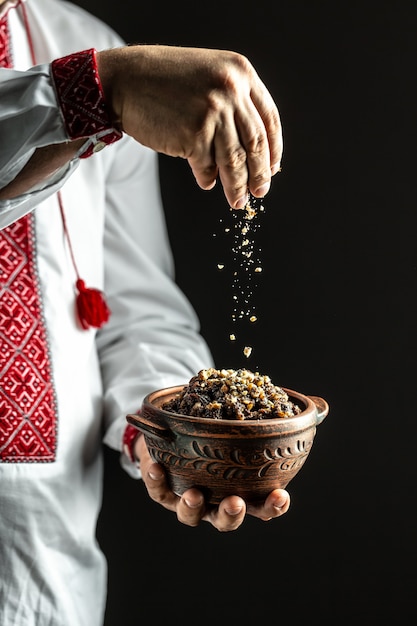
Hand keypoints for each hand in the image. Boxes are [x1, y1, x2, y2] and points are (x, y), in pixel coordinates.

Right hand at [97, 45, 282, 209]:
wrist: (124, 79)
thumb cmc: (164, 81)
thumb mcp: (208, 77)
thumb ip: (233, 103)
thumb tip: (253, 150)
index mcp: (241, 72)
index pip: (269, 119)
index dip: (274, 149)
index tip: (273, 169)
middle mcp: (231, 90)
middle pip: (256, 143)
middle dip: (260, 173)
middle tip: (260, 192)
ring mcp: (213, 112)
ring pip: (235, 160)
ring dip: (237, 185)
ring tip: (237, 201)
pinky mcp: (194, 133)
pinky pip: (207, 166)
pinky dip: (207, 178)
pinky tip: (206, 182)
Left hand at [135, 434, 289, 530]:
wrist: (177, 439)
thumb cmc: (219, 437)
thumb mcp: (246, 430)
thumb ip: (274, 422)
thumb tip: (317, 408)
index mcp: (242, 490)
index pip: (263, 507)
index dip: (273, 506)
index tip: (281, 496)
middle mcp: (216, 502)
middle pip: (227, 519)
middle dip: (232, 514)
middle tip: (236, 502)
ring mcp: (188, 500)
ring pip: (190, 515)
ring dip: (193, 507)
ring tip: (194, 494)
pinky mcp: (162, 491)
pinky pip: (158, 490)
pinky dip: (156, 480)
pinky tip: (155, 465)